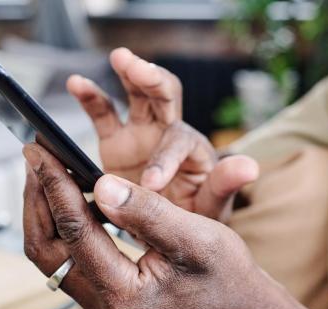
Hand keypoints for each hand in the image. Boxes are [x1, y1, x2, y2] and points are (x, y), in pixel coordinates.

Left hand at [22, 143, 269, 308]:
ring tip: (45, 168)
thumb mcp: (195, 236)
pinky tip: (68, 192)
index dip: (55, 186)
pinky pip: (67, 252)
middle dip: (37, 197)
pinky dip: (61, 220)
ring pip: (50, 251)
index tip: (41, 150)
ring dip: (44, 208)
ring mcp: (99, 300)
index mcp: (123, 293)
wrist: (236, 303)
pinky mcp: (102, 289)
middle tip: (34, 154)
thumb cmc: (223, 271)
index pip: (74, 232)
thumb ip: (148, 211)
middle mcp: (102, 303)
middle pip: (46, 247)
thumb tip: (102, 185)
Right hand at [67, 48, 257, 220]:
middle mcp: (169, 133)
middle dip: (153, 79)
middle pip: (166, 95)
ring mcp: (142, 133)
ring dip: (130, 73)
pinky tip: (76, 83)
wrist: (166, 231)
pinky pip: (103, 113)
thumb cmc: (193, 219)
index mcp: (194, 149)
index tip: (151, 184)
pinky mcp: (117, 140)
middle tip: (138, 68)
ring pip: (138, 94)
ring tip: (119, 57)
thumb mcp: (211, 208)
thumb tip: (251, 166)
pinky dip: (91, 96)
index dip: (164, 159)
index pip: (179, 142)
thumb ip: (224, 185)